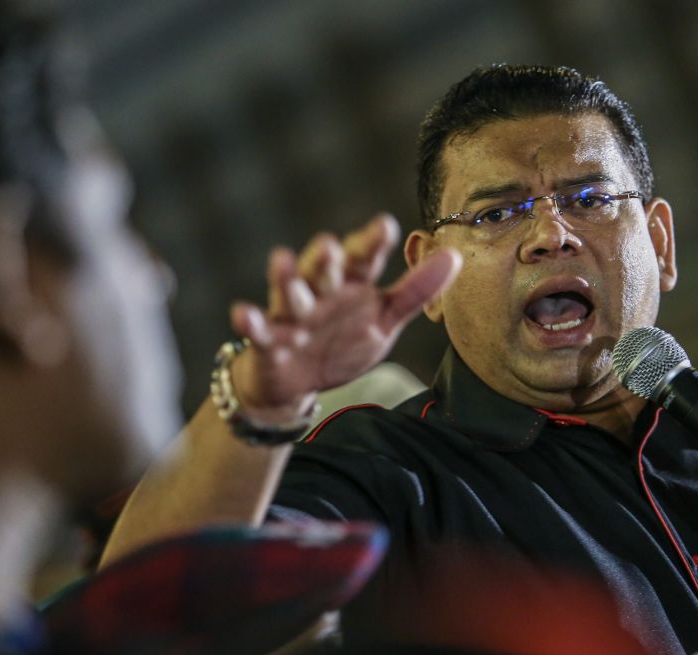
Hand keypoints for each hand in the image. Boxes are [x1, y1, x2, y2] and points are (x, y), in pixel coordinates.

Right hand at [226, 213, 459, 418]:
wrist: (296, 385)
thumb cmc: (341, 342)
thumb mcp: (384, 320)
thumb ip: (415, 291)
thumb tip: (453, 255)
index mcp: (351, 287)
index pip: (363, 260)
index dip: (372, 243)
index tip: (385, 226)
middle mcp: (320, 295)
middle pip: (323, 272)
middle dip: (325, 259)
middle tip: (330, 244)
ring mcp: (292, 317)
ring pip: (290, 295)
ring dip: (286, 280)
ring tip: (282, 260)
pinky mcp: (269, 342)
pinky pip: (259, 331)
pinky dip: (251, 322)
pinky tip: (244, 312)